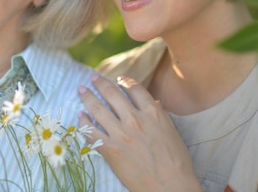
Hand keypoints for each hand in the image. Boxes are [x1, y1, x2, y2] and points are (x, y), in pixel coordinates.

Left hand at [78, 74, 201, 191]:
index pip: (135, 89)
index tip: (118, 78)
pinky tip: (80, 115)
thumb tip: (154, 103)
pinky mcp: (110, 149)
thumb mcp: (173, 133)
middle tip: (93, 77)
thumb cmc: (177, 163)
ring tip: (81, 89)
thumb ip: (161, 116)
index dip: (125, 81)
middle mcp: (134, 119)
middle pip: (112, 94)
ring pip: (98, 108)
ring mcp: (120, 133)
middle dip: (100, 83)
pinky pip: (91, 131)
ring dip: (87, 96)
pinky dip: (83, 121)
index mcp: (152, 113)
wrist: (170, 186)